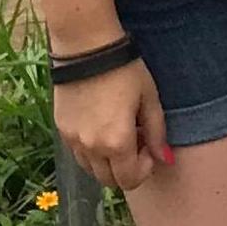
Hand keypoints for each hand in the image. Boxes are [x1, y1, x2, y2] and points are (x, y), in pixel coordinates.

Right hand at [55, 58, 172, 190]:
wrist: (86, 46)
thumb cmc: (124, 68)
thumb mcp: (148, 97)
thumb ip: (157, 132)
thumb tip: (165, 159)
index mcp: (116, 142)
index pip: (130, 180)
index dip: (145, 167)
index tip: (149, 144)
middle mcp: (91, 148)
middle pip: (109, 180)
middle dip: (126, 167)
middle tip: (135, 138)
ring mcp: (73, 140)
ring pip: (91, 169)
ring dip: (107, 160)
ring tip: (117, 130)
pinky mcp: (61, 129)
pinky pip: (78, 152)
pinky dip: (91, 149)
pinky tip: (100, 123)